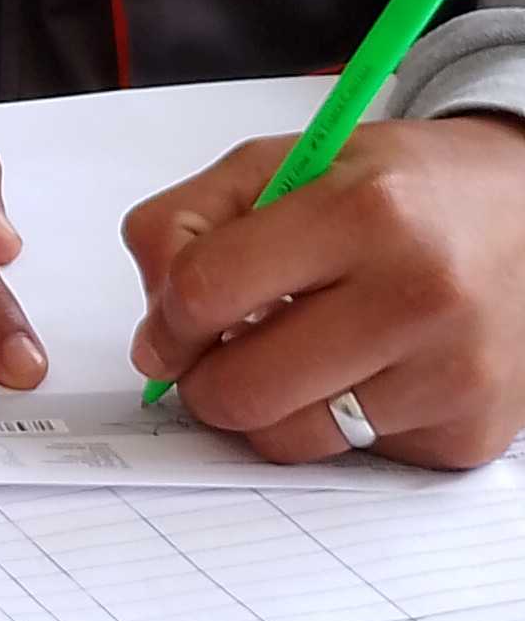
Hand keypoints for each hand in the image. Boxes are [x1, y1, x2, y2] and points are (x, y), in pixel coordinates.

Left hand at [125, 113, 524, 471]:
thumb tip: (153, 326)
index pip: (206, 290)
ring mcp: (452, 376)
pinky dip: (337, 423)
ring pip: (288, 440)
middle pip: (239, 389)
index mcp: (366, 211)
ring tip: (296, 354)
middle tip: (217, 352)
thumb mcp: (294, 162)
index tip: (171, 321)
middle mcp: (420, 295)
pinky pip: (351, 458)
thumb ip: (191, 219)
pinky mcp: (468, 436)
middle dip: (204, 378)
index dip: (166, 316)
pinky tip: (367, 370)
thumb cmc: (407, 190)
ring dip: (267, 408)